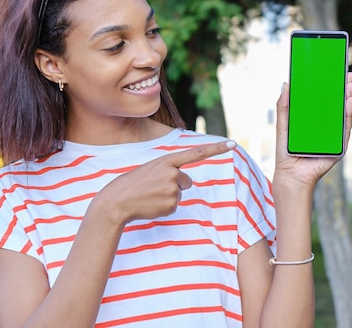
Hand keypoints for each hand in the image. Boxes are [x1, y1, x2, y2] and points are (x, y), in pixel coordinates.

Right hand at [96, 139, 236, 223]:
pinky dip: (164, 207)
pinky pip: (175, 206)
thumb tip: (185, 182)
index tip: (233, 144)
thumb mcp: (151, 169)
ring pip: (180, 194)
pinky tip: (151, 204)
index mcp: (167, 160)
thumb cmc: (133, 184)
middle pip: (187, 181)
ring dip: (168, 196)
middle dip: (175, 185)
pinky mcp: (172, 205)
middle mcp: (173, 173)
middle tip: (154, 187)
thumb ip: (169, 170)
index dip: (216, 149)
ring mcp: (173, 189)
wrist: (117, 201)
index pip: (196, 153)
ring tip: (150, 195)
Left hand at [273, 72, 351, 186]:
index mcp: (314, 119)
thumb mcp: (283, 124)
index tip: (335, 70)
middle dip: (344, 89)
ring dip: (349, 99)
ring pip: (345, 114)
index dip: (331, 85)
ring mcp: (335, 136)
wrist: (291, 174)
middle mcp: (327, 126)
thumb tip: (286, 83)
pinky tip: (348, 103)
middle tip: (347, 74)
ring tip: (349, 86)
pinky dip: (348, 115)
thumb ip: (284, 106)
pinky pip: (346, 128)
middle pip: (338, 104)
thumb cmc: (286, 151)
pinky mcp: (340, 146)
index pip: (325, 99)